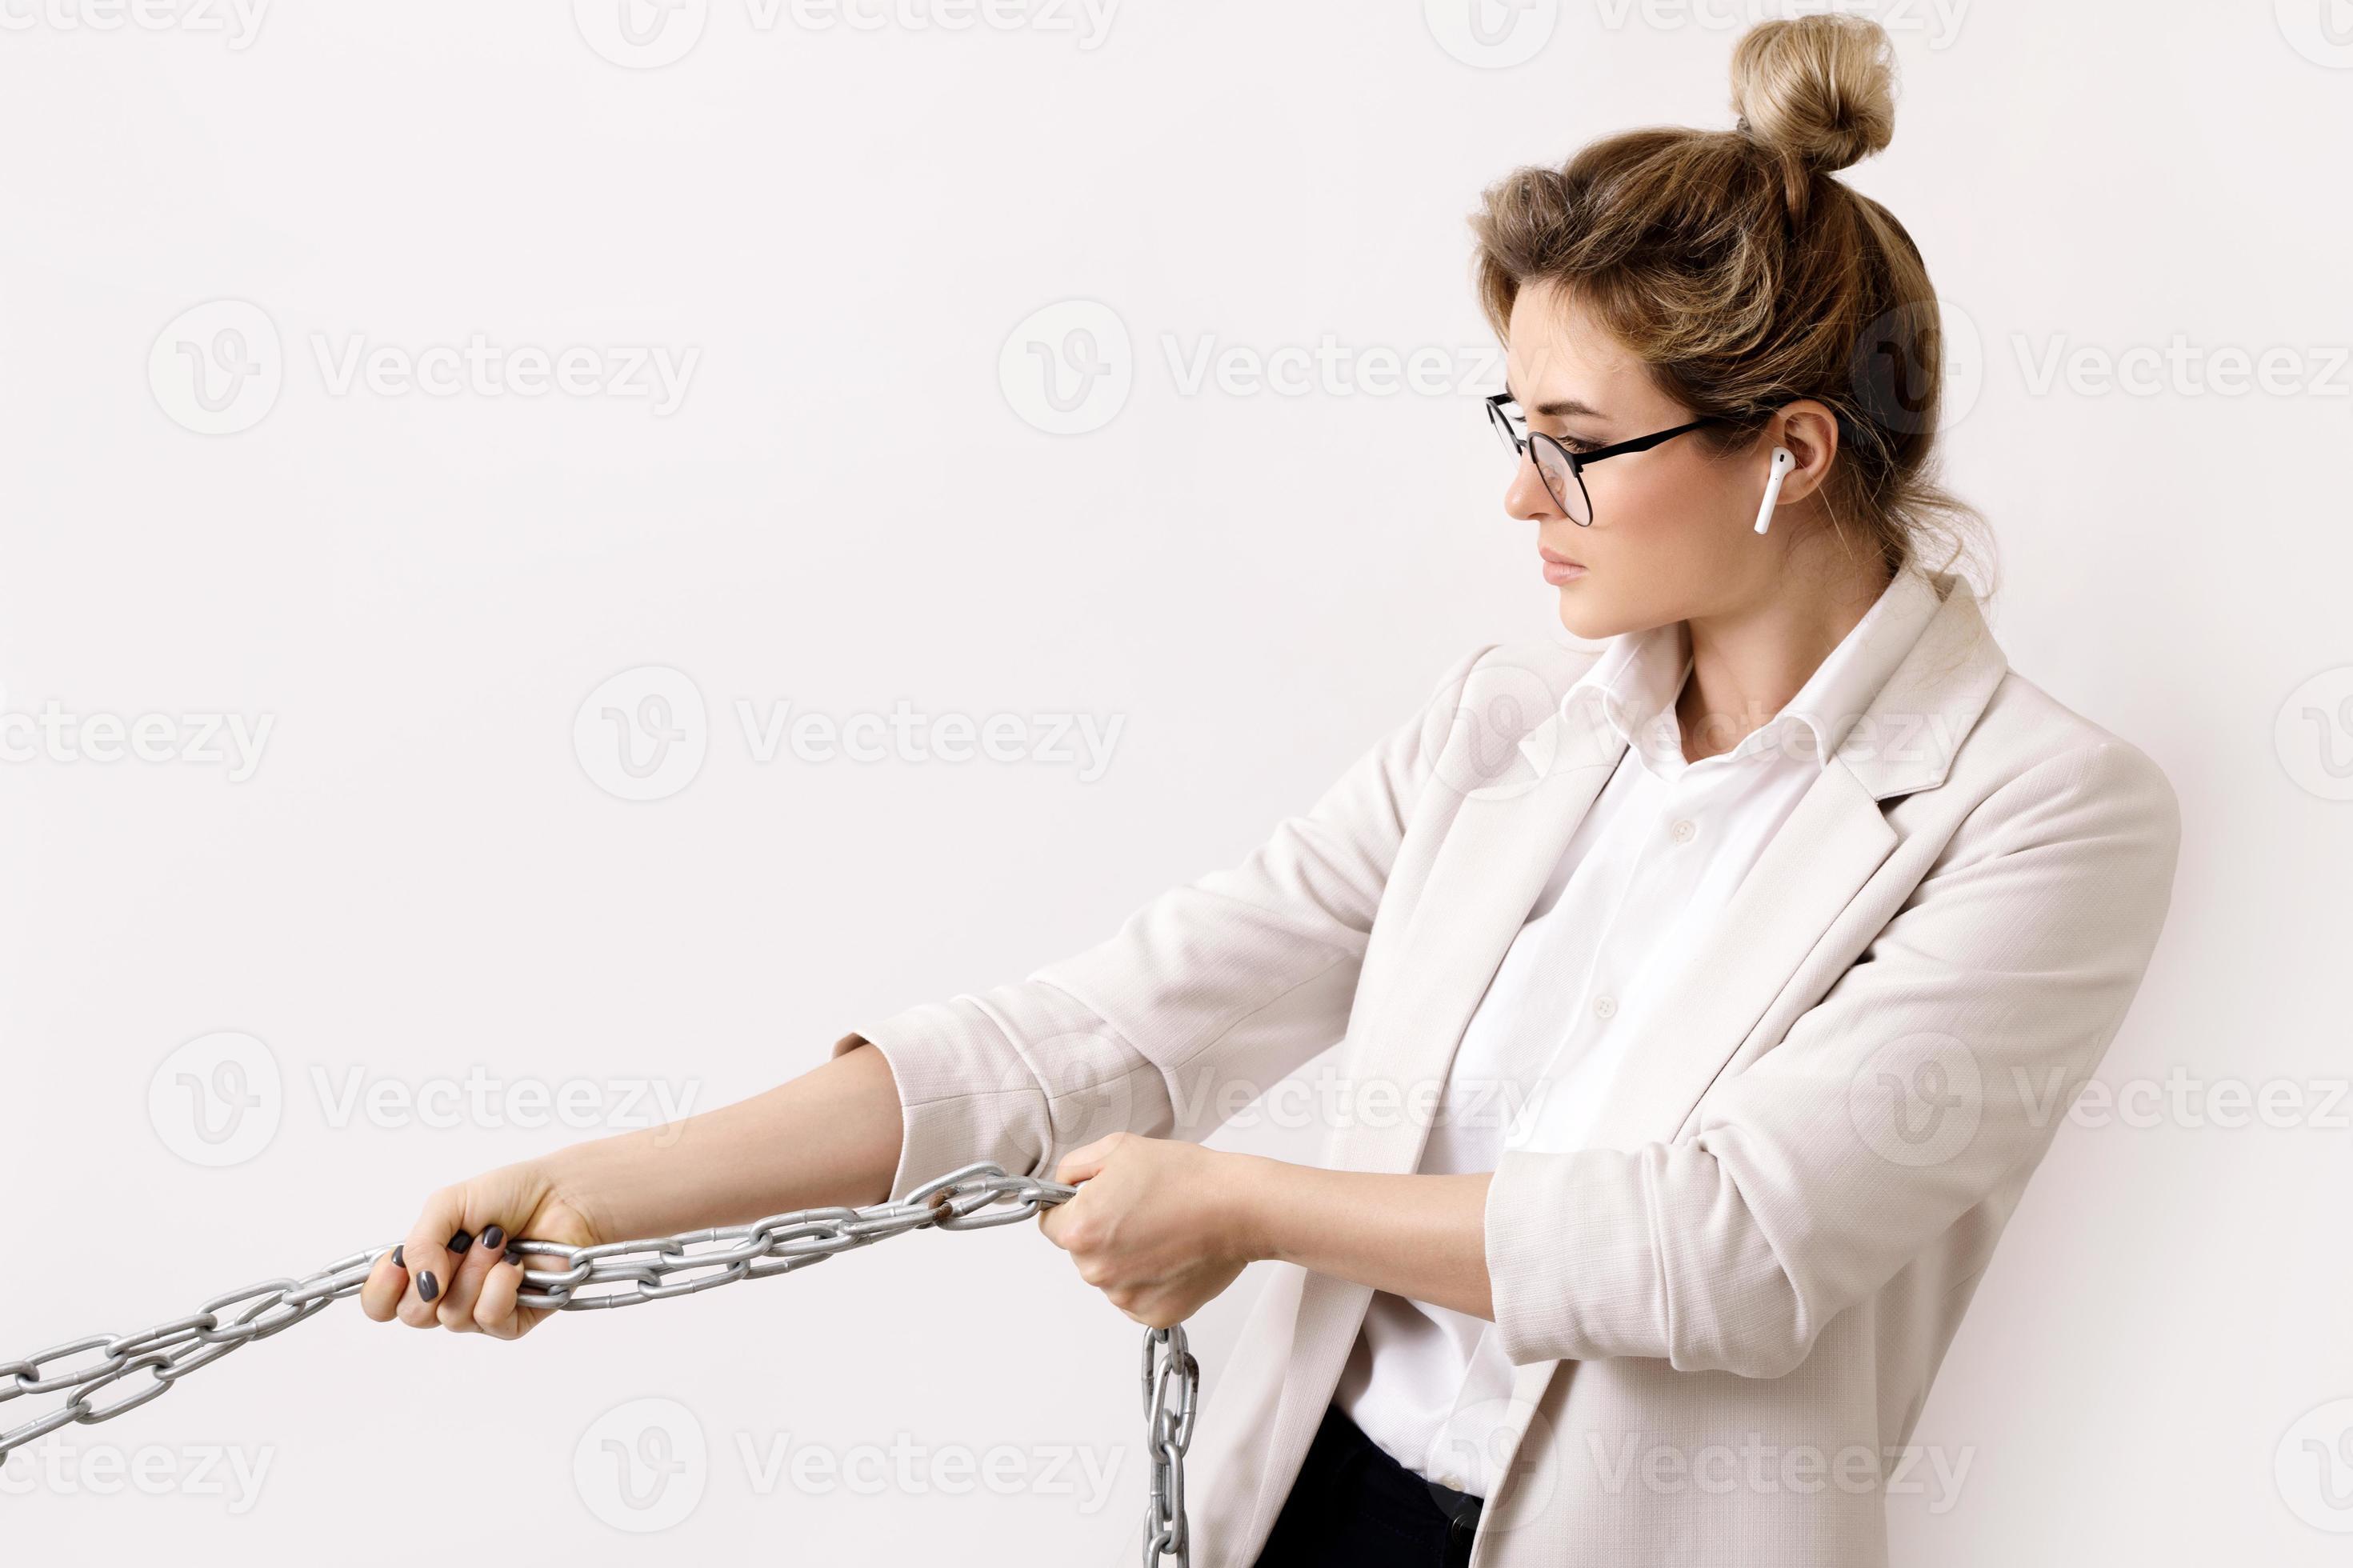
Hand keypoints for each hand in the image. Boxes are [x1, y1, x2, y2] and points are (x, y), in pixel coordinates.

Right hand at [358, 1158, 606, 1338]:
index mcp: (424, 1266)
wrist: (563, 1196)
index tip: (397, 1263)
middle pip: (413, 1315)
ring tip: (499, 1241)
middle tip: (464, 1241)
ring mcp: (479, 1308)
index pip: (381, 1304)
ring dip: (475, 1270)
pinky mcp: (513, 1320)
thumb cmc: (509, 1195)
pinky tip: (516, 1264)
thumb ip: (421, 1243)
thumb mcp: (448, 1204)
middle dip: (435, 1274)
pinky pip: (489, 1319)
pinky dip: (501, 1286)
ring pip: (452, 1316)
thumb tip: (421, 1283)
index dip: (381, 1291)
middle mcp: (447, 1293)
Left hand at [1036, 1134, 1259, 1328]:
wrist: (1239, 1207)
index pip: (1050, 1223)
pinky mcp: (1153, 1314)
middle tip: (1140, 1210)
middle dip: (1101, 1232)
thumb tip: (1061, 1187)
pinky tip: (1171, 1255)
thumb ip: (1074, 1168)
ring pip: (1109, 1276)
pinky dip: (1149, 1280)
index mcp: (1081, 1230)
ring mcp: (1125, 1297)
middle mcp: (1097, 1270)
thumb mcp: (1118, 1149)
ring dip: (1126, 1258)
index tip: (1097, 1201)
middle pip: (1080, 1252)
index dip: (1072, 1207)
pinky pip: (1135, 1297)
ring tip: (1162, 1231)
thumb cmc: (1187, 1177)